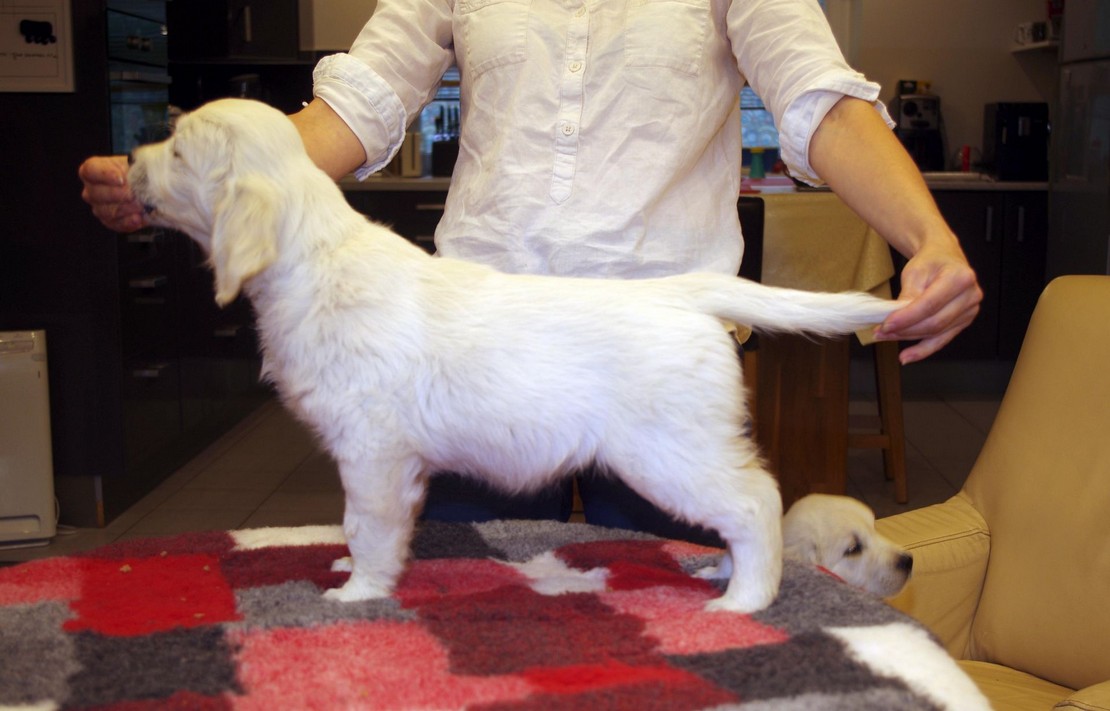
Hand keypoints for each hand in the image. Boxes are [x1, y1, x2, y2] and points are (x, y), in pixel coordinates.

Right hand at [78, 155, 146, 232]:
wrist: (149, 189)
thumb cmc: (138, 173)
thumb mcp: (137, 164)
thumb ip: (134, 167)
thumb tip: (138, 176)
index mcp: (93, 170)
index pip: (90, 170)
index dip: (105, 175)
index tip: (121, 179)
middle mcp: (91, 189)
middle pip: (97, 194)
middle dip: (119, 194)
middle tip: (134, 195)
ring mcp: (98, 207)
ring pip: (106, 211)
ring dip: (126, 209)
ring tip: (141, 206)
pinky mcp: (110, 221)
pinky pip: (115, 224)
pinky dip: (128, 222)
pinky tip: (138, 218)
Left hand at [875, 239, 982, 364]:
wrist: (944, 258)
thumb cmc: (930, 262)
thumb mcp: (914, 272)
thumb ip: (907, 296)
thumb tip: (896, 320)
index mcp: (960, 278)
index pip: (929, 304)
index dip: (906, 318)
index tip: (885, 325)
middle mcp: (970, 295)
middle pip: (934, 322)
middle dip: (905, 330)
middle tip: (881, 332)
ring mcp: (969, 311)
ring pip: (935, 333)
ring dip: (908, 339)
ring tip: (886, 337)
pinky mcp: (963, 322)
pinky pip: (941, 340)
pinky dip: (923, 350)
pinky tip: (907, 356)